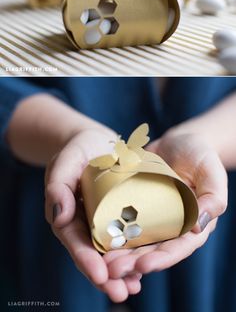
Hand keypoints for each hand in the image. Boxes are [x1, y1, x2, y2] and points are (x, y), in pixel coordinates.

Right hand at [45, 127, 141, 302]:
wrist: (95, 142)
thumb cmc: (77, 149)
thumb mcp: (66, 160)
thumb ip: (58, 185)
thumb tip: (58, 218)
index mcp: (67, 215)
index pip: (75, 241)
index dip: (86, 259)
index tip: (100, 275)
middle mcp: (84, 224)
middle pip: (94, 254)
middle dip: (107, 276)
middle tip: (121, 293)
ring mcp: (102, 222)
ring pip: (110, 252)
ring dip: (122, 271)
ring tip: (134, 287)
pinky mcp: (118, 216)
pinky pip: (125, 238)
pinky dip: (133, 253)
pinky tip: (145, 268)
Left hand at [104, 133, 227, 278]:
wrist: (179, 140)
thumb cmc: (201, 155)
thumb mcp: (212, 172)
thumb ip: (214, 198)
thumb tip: (198, 226)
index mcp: (192, 226)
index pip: (177, 249)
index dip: (160, 259)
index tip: (142, 265)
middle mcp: (170, 228)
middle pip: (151, 250)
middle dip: (132, 263)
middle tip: (112, 269)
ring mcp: (151, 218)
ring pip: (133, 241)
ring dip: (118, 253)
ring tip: (101, 260)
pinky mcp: (135, 206)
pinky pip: (122, 221)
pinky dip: (111, 231)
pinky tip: (95, 237)